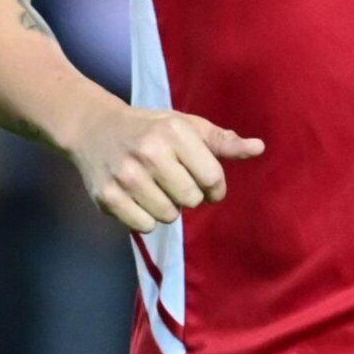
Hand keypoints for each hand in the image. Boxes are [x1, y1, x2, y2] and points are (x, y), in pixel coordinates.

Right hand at [67, 101, 262, 233]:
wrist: (93, 128)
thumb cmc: (150, 129)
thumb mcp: (186, 126)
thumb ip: (223, 142)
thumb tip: (260, 148)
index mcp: (173, 131)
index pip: (213, 178)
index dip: (214, 186)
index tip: (203, 180)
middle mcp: (149, 152)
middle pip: (192, 200)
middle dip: (188, 196)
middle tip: (172, 181)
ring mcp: (126, 176)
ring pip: (169, 216)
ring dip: (167, 208)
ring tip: (153, 187)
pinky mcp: (108, 197)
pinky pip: (145, 226)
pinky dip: (145, 218)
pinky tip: (136, 198)